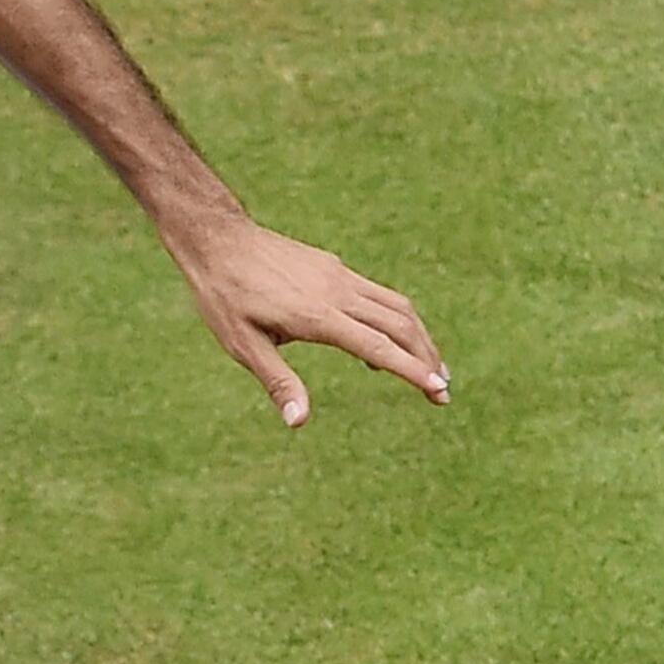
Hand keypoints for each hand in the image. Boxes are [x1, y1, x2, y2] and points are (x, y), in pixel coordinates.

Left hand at [166, 217, 449, 427]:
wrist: (219, 240)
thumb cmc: (224, 297)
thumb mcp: (242, 345)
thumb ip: (277, 381)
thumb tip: (299, 422)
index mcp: (317, 316)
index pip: (377, 346)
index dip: (411, 370)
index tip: (439, 390)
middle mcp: (337, 292)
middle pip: (400, 325)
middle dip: (426, 359)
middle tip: (443, 392)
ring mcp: (339, 276)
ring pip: (397, 306)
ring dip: (420, 337)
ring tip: (432, 368)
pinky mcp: (334, 268)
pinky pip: (378, 295)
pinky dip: (396, 320)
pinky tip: (388, 343)